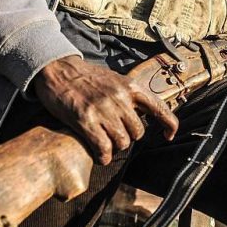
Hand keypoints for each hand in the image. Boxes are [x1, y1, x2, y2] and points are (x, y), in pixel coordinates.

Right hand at [32, 55, 178, 164]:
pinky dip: (103, 156)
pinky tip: (99, 155)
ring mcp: (103, 110)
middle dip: (128, 137)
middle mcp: (119, 98)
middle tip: (116, 135)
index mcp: (130, 87)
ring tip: (105, 142)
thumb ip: (129, 96)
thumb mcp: (114, 80)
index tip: (168, 135)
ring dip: (115, 147)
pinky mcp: (85, 120)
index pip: (159, 108)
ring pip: (122, 142)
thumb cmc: (85, 77)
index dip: (169, 125)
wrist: (57, 70)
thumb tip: (142, 115)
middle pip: (138, 132)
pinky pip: (103, 148)